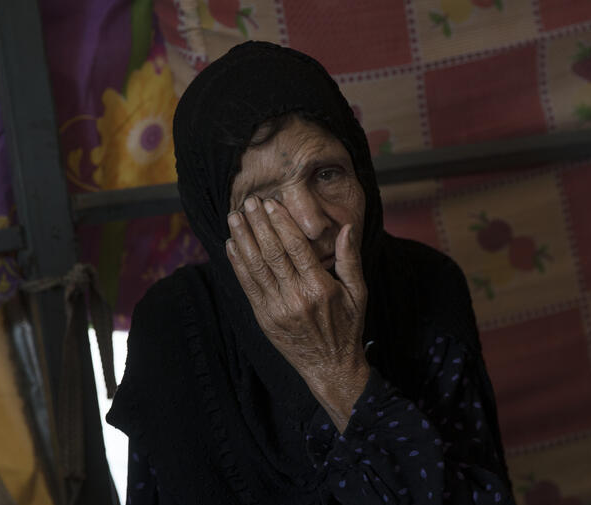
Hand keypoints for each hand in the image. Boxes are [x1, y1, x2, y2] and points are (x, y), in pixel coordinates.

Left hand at [226, 196, 368, 430]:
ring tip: (234, 217)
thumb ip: (351, 259)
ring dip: (243, 240)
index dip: (281, 223)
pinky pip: (247, 287)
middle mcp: (296, 298)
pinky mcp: (264, 319)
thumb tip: (346, 227)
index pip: (296, 248)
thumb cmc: (347, 327)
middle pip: (272, 253)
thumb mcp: (358, 293)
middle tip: (249, 202)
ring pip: (256, 267)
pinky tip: (231, 246)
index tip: (271, 204)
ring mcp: (277, 309)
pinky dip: (238, 264)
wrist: (330, 367)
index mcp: (320, 288)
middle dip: (259, 225)